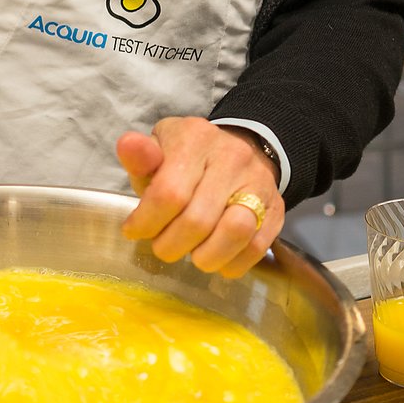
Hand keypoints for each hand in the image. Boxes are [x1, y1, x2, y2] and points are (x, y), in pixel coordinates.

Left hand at [116, 116, 283, 278]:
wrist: (240, 149)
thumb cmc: (188, 158)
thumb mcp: (159, 150)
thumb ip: (141, 156)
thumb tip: (128, 145)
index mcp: (196, 139)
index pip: (169, 192)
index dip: (147, 222)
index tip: (134, 231)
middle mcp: (232, 158)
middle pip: (198, 219)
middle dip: (171, 245)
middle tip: (162, 247)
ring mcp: (259, 184)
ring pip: (235, 232)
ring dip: (205, 257)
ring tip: (191, 255)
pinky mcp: (275, 209)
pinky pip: (256, 247)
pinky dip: (231, 263)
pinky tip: (215, 259)